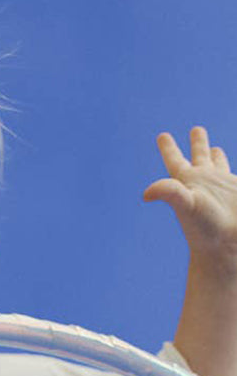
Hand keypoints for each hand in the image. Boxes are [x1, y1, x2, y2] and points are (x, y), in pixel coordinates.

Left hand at [143, 127, 236, 268]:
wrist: (227, 246)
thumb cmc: (206, 228)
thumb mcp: (186, 205)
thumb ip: (169, 192)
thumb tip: (146, 193)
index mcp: (188, 182)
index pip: (175, 160)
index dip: (169, 147)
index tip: (162, 136)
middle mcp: (204, 182)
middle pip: (198, 156)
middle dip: (198, 142)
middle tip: (196, 129)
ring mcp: (221, 186)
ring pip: (217, 164)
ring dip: (214, 154)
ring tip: (212, 146)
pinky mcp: (236, 190)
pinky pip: (232, 173)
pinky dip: (230, 166)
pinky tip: (229, 165)